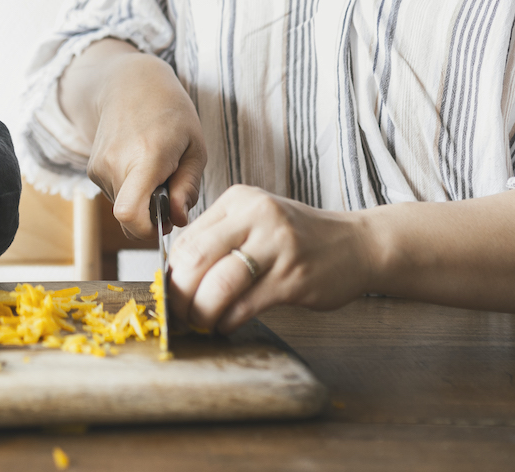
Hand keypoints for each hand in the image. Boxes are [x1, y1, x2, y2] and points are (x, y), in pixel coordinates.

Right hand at [64, 40, 205, 237]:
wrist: (128, 83)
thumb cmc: (170, 111)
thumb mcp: (195, 146)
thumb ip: (188, 187)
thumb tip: (177, 220)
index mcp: (146, 157)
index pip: (129, 215)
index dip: (147, 231)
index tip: (165, 221)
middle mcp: (115, 164)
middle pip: (129, 219)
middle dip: (152, 216)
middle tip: (170, 189)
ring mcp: (98, 167)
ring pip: (122, 209)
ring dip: (142, 201)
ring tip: (155, 168)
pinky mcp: (91, 169)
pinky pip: (115, 196)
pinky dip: (130, 190)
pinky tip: (140, 164)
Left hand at [167, 184, 372, 332]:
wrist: (356, 245)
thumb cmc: (297, 236)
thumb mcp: (255, 219)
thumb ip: (220, 236)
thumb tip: (178, 272)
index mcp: (238, 200)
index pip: (188, 236)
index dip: (171, 270)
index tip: (168, 292)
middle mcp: (256, 217)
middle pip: (198, 257)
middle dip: (180, 292)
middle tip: (176, 313)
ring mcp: (277, 246)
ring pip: (220, 283)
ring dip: (202, 310)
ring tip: (199, 322)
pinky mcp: (293, 278)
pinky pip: (247, 304)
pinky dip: (229, 319)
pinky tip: (225, 324)